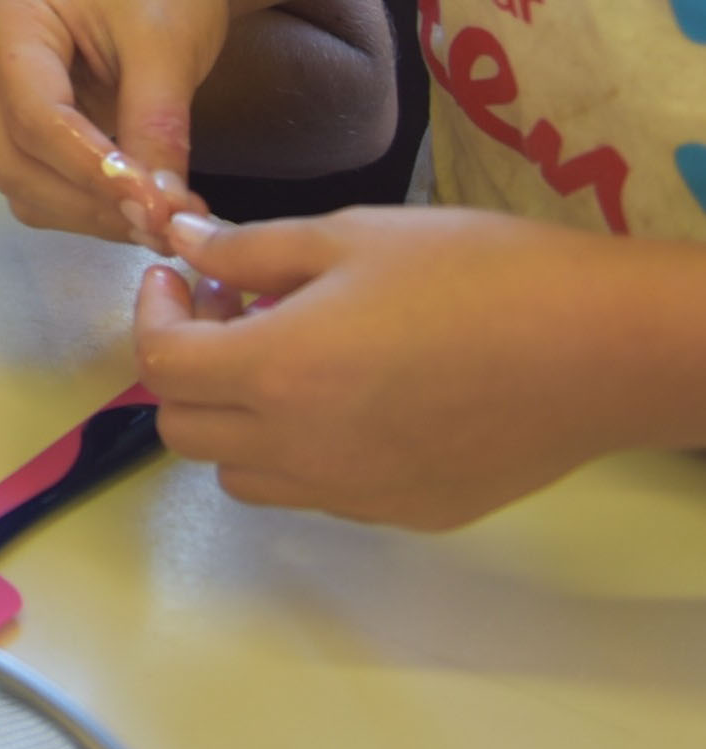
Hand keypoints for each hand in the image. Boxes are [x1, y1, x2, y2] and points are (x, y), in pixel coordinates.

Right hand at [0, 0, 235, 242]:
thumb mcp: (170, 47)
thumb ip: (156, 131)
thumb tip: (159, 216)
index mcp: (5, 15)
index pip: (37, 118)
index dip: (97, 175)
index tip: (163, 215)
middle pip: (16, 158)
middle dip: (92, 202)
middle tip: (170, 226)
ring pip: (19, 177)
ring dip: (87, 210)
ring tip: (161, 214)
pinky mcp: (6, 107)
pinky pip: (31, 171)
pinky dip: (81, 198)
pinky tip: (134, 198)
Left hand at [136, 206, 704, 526]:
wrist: (595, 348)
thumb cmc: (472, 273)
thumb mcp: (348, 235)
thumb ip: (250, 249)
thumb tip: (182, 242)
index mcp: (275, 372)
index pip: (161, 366)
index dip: (152, 314)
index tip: (179, 275)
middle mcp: (302, 449)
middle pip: (184, 428)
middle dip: (184, 365)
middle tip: (228, 308)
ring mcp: (354, 493)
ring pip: (243, 473)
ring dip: (236, 416)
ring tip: (284, 352)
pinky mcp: (406, 513)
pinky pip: (316, 492)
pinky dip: (300, 449)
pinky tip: (349, 392)